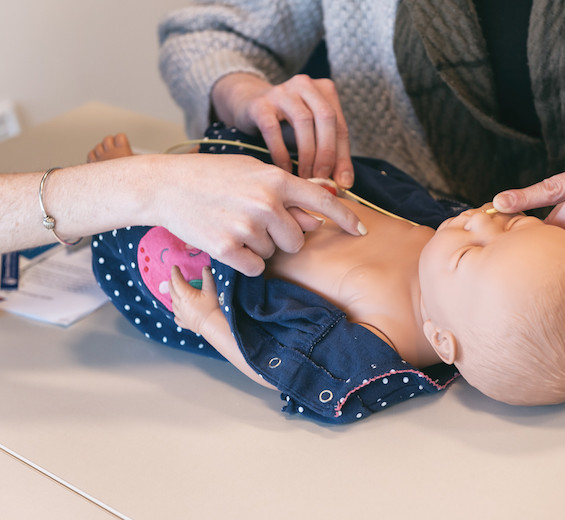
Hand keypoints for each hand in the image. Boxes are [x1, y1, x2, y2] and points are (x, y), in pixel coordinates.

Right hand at [150, 152, 365, 275]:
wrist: (167, 185)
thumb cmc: (213, 176)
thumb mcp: (254, 171)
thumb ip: (288, 192)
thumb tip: (319, 215)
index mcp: (275, 181)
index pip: (321, 202)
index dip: (345, 219)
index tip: (362, 231)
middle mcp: (265, 203)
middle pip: (297, 240)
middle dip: (282, 238)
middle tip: (255, 222)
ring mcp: (246, 227)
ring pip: (273, 253)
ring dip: (259, 246)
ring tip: (234, 224)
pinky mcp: (227, 248)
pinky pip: (256, 267)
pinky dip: (246, 261)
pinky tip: (228, 241)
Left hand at [169, 265, 218, 333]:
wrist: (213, 325)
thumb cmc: (213, 307)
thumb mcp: (211, 290)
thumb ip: (207, 277)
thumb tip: (205, 268)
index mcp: (185, 295)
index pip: (177, 281)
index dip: (175, 273)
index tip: (174, 267)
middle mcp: (180, 304)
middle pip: (172, 291)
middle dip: (172, 283)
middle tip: (174, 278)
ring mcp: (181, 314)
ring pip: (173, 304)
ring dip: (174, 296)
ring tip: (176, 293)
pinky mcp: (185, 323)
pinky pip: (177, 318)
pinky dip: (176, 313)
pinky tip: (178, 312)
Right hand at [212, 72, 353, 188]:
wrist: (248, 104)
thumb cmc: (287, 123)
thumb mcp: (312, 134)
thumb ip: (330, 154)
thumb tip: (344, 183)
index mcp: (325, 90)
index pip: (340, 126)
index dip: (343, 157)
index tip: (342, 183)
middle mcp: (305, 85)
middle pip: (326, 118)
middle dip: (327, 153)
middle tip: (322, 178)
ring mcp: (282, 91)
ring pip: (303, 121)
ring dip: (307, 154)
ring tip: (305, 175)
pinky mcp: (260, 104)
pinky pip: (273, 129)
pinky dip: (281, 152)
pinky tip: (285, 169)